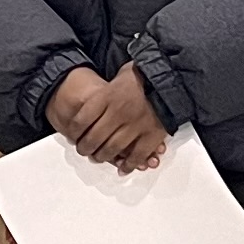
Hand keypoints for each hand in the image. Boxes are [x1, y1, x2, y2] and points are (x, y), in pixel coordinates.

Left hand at [45, 63, 166, 170]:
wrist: (169, 78)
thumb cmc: (144, 75)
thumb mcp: (118, 75)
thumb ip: (104, 89)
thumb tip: (91, 96)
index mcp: (107, 96)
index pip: (81, 120)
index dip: (74, 132)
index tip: (73, 136)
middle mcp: (118, 112)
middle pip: (94, 138)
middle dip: (86, 148)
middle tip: (84, 150)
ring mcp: (135, 125)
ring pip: (112, 148)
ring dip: (102, 157)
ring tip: (98, 158)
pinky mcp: (151, 134)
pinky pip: (137, 155)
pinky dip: (128, 164)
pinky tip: (122, 168)